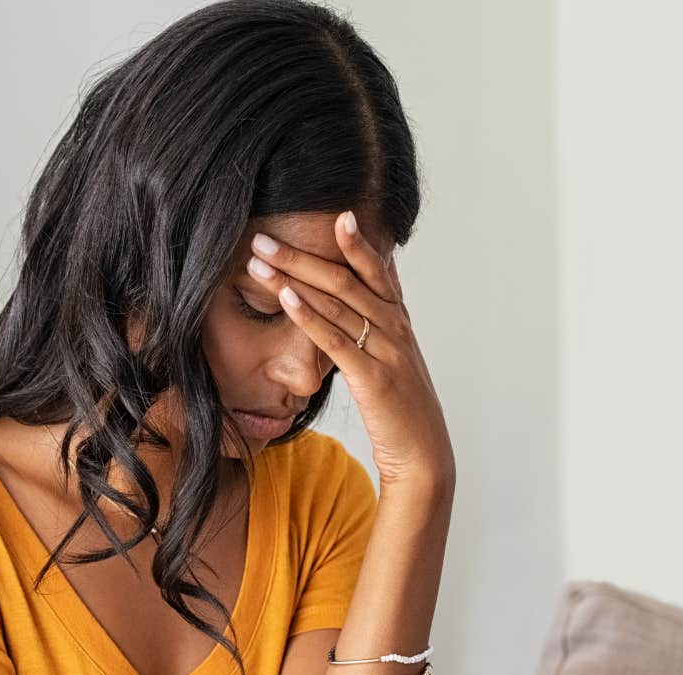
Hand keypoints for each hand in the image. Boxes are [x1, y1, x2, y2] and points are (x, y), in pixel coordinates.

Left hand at [247, 212, 454, 491]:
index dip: (356, 241)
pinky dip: (309, 316)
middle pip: (346, 279)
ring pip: (336, 304)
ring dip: (293, 278)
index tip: (335, 212)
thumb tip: (375, 287)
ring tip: (259, 261)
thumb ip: (382, 323)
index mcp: (399, 321)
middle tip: (263, 237)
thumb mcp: (394, 358)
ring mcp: (385, 350)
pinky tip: (286, 299)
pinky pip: (335, 341)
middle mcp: (395, 328)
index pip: (377, 270)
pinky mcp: (372, 377)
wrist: (423, 453)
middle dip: (301, 255)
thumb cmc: (401, 407)